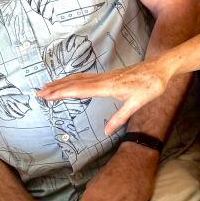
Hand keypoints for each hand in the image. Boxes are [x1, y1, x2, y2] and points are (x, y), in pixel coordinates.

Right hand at [38, 58, 170, 135]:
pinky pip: (86, 77)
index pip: (80, 90)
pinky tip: (70, 82)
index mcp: (108, 86)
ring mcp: (105, 76)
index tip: (47, 95)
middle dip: (56, 88)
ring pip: (79, 78)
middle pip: (75, 83)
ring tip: (48, 87)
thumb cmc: (151, 86)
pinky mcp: (109, 75)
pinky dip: (74, 79)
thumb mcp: (137, 104)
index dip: (62, 92)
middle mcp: (103, 79)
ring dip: (62, 83)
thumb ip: (120, 117)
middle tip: (38, 93)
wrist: (161, 69)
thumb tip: (106, 131)